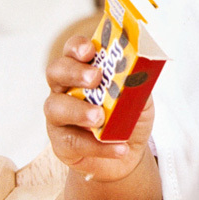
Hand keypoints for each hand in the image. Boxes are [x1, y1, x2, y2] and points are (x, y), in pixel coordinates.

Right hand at [44, 35, 153, 182]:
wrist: (130, 152)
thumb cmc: (129, 116)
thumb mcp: (141, 97)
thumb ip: (138, 84)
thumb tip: (143, 72)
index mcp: (84, 70)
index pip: (73, 50)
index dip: (78, 46)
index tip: (90, 50)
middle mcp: (66, 89)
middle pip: (56, 72)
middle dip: (74, 72)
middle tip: (95, 78)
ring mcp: (59, 116)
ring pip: (56, 108)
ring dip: (78, 110)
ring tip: (99, 118)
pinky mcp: (60, 143)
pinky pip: (72, 141)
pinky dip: (97, 145)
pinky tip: (118, 147)